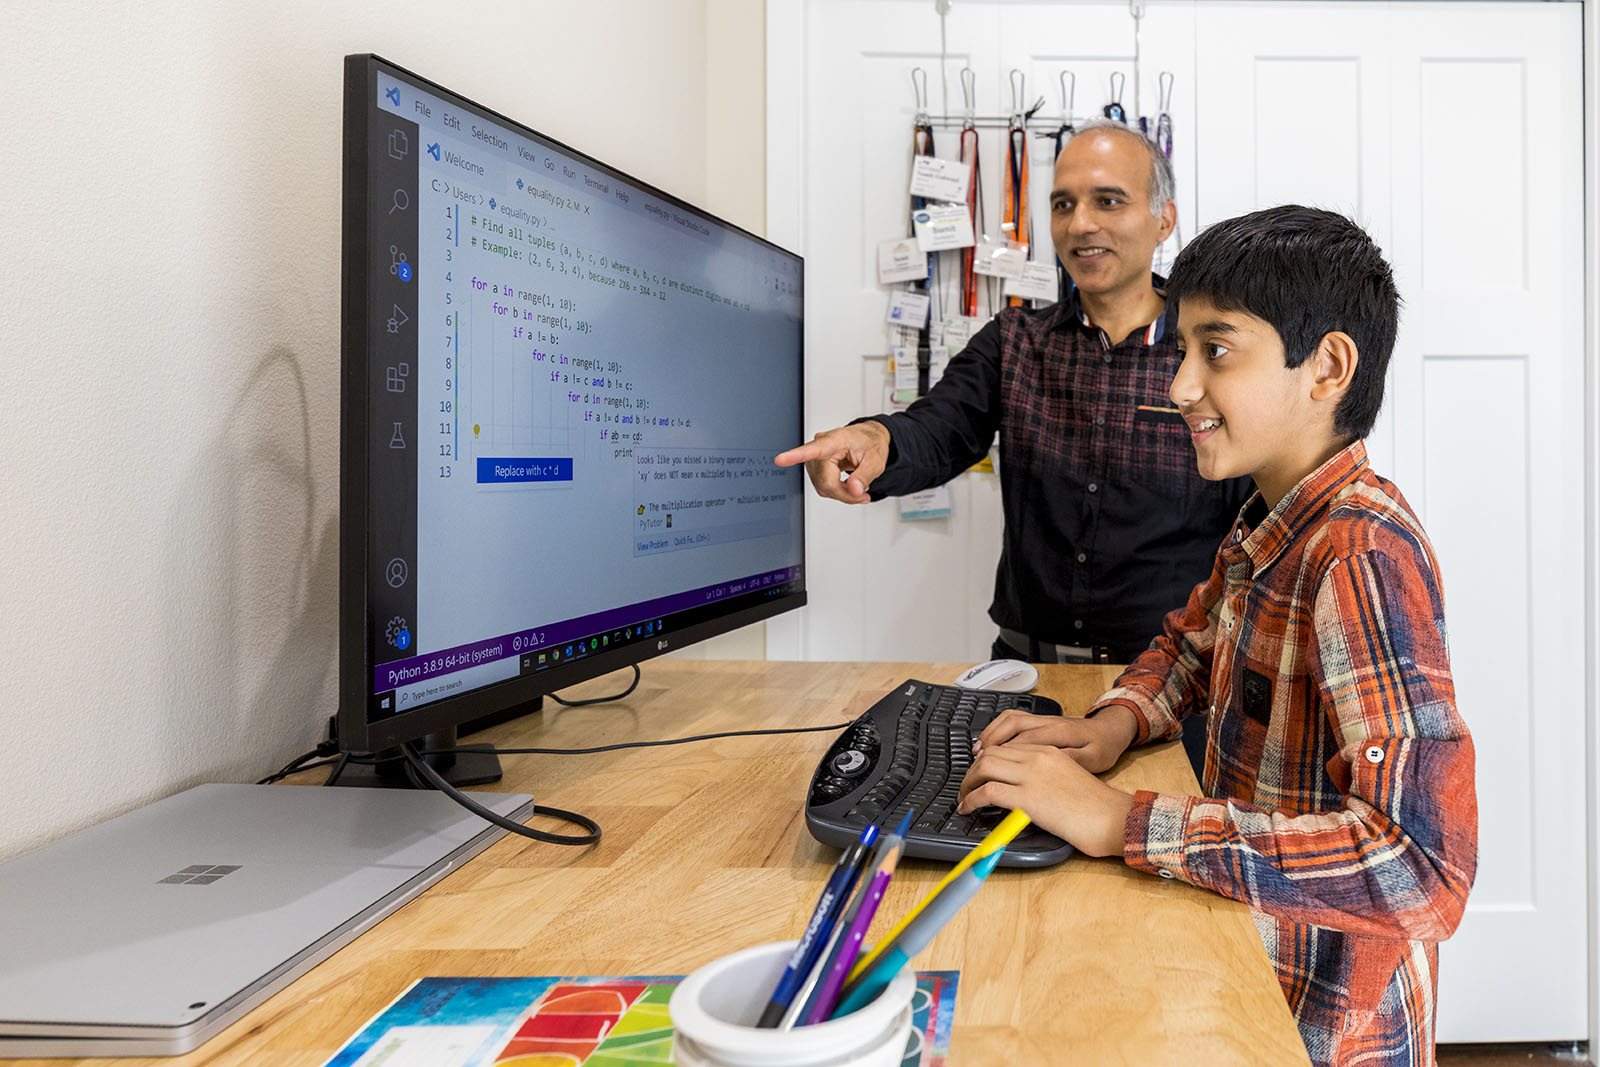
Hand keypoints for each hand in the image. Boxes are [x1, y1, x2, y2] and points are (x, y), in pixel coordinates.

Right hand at [774, 422, 890, 503]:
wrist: (868, 439)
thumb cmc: (870, 443)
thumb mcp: (876, 460)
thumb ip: (864, 476)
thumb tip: (853, 490)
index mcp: (836, 440)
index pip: (813, 449)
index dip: (795, 456)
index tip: (780, 460)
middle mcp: (821, 447)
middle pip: (824, 481)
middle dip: (844, 493)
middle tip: (863, 494)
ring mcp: (816, 458)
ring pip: (823, 487)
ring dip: (842, 494)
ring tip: (857, 487)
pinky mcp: (816, 468)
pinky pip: (823, 487)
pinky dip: (838, 492)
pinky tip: (849, 487)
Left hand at [957, 743, 1134, 857]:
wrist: (1113, 817)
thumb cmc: (1096, 806)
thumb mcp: (1067, 779)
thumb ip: (1044, 776)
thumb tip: (1021, 788)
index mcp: (1048, 751)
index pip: (1006, 747)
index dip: (987, 760)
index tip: (979, 773)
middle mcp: (1037, 757)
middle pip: (990, 754)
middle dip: (972, 771)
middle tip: (966, 787)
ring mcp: (1031, 775)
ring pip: (984, 768)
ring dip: (968, 783)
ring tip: (964, 798)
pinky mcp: (1027, 797)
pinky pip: (987, 792)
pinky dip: (971, 799)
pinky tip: (968, 808)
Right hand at [973, 707, 1137, 773]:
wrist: (1111, 730)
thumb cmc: (1103, 748)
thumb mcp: (1095, 759)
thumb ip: (1072, 760)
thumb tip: (1046, 764)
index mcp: (1060, 732)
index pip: (1023, 741)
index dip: (1002, 757)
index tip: (987, 776)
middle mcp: (1048, 722)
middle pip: (1010, 727)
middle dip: (988, 747)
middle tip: (975, 769)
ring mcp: (1042, 719)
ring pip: (1008, 720)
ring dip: (990, 736)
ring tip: (976, 756)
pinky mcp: (1039, 721)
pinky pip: (1012, 719)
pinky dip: (996, 730)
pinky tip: (990, 744)